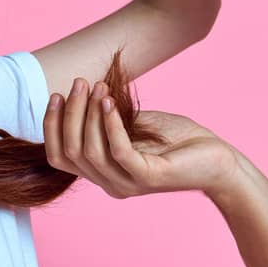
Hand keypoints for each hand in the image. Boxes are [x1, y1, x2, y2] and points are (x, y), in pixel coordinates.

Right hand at [44, 77, 235, 197]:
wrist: (216, 158)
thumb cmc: (177, 140)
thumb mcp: (134, 125)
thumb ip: (108, 118)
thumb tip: (83, 94)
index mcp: (102, 173)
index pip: (59, 156)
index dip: (51, 126)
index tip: (57, 94)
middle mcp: (109, 183)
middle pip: (71, 152)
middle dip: (70, 114)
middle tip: (80, 83)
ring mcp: (127, 183)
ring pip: (90, 152)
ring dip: (88, 115)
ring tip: (96, 87)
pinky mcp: (148, 177)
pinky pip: (118, 151)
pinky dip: (110, 125)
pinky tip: (109, 102)